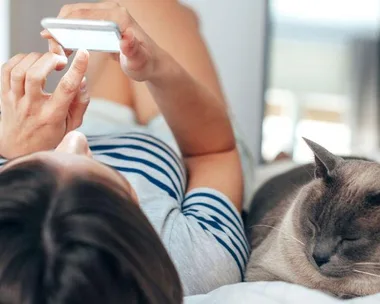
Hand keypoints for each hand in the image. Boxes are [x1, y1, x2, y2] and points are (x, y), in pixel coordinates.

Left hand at [0, 51, 88, 158]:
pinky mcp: (5, 95)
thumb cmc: (49, 135)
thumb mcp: (72, 124)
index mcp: (53, 115)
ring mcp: (16, 100)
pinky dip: (19, 59)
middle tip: (60, 61)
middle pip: (36, 75)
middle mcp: (32, 107)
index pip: (66, 89)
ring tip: (46, 61)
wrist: (20, 147)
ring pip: (20, 70)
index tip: (83, 54)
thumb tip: (82, 80)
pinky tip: (31, 62)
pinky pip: (6, 70)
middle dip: (51, 60)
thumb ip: (80, 103)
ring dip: (36, 58)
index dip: (77, 69)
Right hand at [41, 1, 165, 81]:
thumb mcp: (138, 61)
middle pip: (75, 13)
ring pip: (74, 16)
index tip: (50, 38)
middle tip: (54, 50)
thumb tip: (126, 37)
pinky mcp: (102, 22)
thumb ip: (132, 50)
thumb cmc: (144, 64)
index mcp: (117, 16)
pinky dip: (68, 32)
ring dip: (61, 30)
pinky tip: (65, 47)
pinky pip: (79, 22)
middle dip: (59, 28)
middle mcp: (111, 11)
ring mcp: (106, 15)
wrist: (150, 63)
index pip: (83, 15)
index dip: (63, 24)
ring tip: (58, 51)